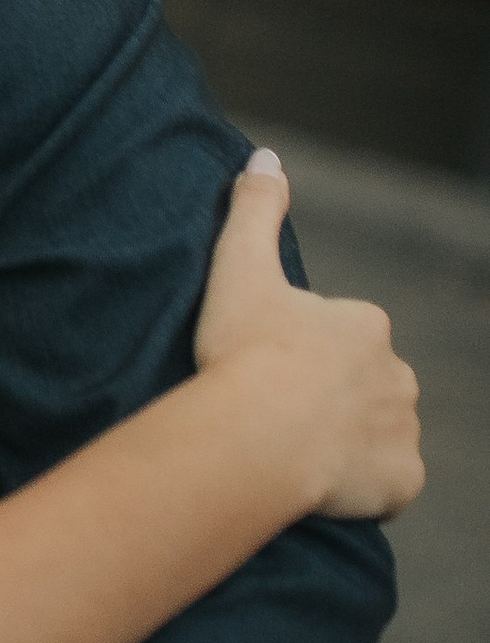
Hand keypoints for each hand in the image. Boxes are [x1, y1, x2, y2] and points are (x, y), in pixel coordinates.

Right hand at [195, 153, 421, 520]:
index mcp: (365, 324)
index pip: (341, 335)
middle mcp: (398, 373)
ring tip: (294, 453)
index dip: (301, 352)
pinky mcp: (402, 481)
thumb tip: (264, 154)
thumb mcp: (240, 268)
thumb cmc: (246, 352)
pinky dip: (365, 488)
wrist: (257, 437)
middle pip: (367, 384)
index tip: (264, 367)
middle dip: (333, 397)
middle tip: (277, 412)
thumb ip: (255, 210)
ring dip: (349, 441)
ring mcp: (403, 430)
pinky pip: (389, 485)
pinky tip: (321, 486)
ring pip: (379, 433)